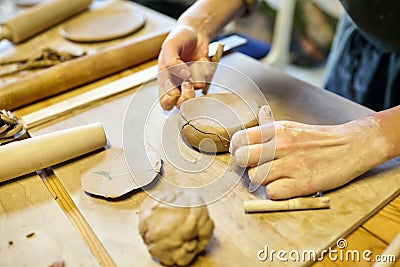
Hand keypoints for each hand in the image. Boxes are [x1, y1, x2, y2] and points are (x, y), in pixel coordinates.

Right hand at [158, 25, 210, 109]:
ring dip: (195, 78)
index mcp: (164, 79)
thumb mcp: (170, 44)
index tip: (174, 92)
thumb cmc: (180, 38)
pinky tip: (199, 60)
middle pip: (180, 104)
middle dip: (186, 97)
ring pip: (194, 93)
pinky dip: (203, 69)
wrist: (197, 32)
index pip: (164, 101)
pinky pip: (205, 80)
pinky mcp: (202, 79)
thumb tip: (182, 74)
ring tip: (192, 64)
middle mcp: (177, 84)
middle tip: (188, 83)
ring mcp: (190, 83)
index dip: (169, 100)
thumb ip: (171, 60)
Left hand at [230, 106, 388, 198]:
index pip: (239, 139)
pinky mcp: (301, 184)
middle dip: (245, 165)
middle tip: (255, 167)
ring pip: (254, 177)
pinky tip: (283, 186)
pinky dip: (275, 192)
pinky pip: (271, 193)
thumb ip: (271, 125)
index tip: (243, 153)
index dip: (237, 149)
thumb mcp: (293, 125)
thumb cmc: (319, 138)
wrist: (351, 146)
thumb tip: (260, 113)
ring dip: (260, 180)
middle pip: (242, 159)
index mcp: (276, 131)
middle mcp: (280, 146)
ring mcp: (290, 165)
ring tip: (273, 177)